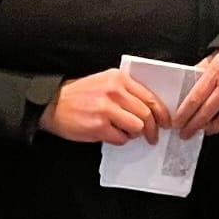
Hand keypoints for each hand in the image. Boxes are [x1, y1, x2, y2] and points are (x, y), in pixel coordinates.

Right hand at [42, 68, 170, 145]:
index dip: (162, 113)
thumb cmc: (80, 95)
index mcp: (118, 79)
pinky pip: (121, 138)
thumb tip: (150, 108)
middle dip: (153, 129)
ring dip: (135, 134)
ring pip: (137, 127)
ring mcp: (106, 109)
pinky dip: (120, 140)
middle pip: (146, 113)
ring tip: (128, 134)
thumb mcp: (104, 83)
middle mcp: (114, 92)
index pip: (150, 97)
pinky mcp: (98, 126)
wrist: (52, 104)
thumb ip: (126, 91)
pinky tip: (113, 135)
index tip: (166, 122)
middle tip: (153, 137)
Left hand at [174, 53, 218, 138]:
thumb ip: (199, 74)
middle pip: (207, 113)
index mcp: (217, 72)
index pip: (195, 98)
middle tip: (185, 133)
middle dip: (193, 126)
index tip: (177, 122)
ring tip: (202, 129)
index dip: (184, 114)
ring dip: (210, 128)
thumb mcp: (212, 60)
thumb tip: (184, 92)